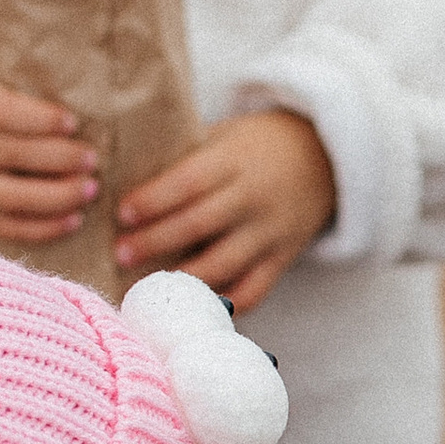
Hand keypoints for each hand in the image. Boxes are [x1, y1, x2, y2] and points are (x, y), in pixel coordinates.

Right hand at [0, 62, 96, 240]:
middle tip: (92, 158)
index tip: (73, 121)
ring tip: (91, 189)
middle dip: (57, 159)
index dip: (39, 118)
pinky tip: (73, 220)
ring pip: (7, 198)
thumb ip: (10, 76)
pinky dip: (41, 229)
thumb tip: (72, 77)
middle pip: (7, 156)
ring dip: (56, 198)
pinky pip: (2, 228)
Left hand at [115, 108, 335, 305]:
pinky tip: (191, 306)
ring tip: (146, 285)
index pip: (189, 181)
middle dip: (155, 241)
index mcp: (235, 160)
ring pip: (223, 263)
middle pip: (199, 224)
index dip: (154, 199)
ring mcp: (271, 232)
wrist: (324, 159)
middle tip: (121, 253)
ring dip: (181, 278)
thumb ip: (187, 157)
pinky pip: (252, 290)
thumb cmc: (256, 146)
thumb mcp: (225, 137)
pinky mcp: (282, 260)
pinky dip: (222, 303)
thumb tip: (123, 176)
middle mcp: (254, 198)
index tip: (123, 212)